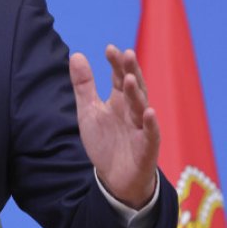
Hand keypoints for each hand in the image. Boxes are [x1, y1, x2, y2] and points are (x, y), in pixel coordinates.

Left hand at [69, 45, 159, 209]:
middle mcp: (132, 111)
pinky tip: (149, 113)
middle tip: (127, 54)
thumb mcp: (89, 111)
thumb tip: (76, 55)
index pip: (120, 78)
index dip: (116, 64)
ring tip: (130, 79)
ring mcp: (141, 129)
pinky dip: (150, 124)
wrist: (114, 178)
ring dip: (136, 94)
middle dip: (131, 72)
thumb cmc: (105, 141)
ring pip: (141, 108)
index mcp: (120, 101)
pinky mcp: (146, 148)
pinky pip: (150, 135)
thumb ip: (84, 85)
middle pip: (134, 88)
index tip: (109, 49)